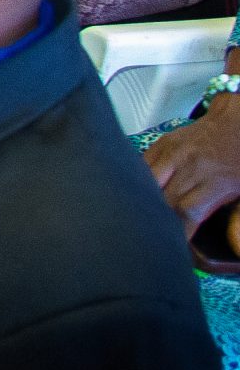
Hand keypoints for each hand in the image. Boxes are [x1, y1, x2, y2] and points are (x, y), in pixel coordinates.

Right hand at [149, 96, 239, 238]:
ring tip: (142, 217)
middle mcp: (191, 165)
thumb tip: (234, 244)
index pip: (186, 213)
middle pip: (164, 201)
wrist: (238, 122)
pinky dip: (139, 181)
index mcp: (217, 180)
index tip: (174, 247)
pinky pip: (142, 165)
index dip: (177, 233)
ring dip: (145, 202)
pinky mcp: (163, 143)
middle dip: (159, 222)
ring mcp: (173, 152)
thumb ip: (237, 218)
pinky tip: (139, 193)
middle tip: (156, 237)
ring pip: (147, 183)